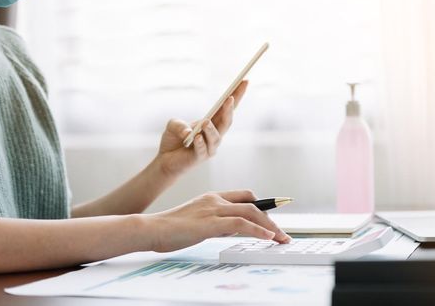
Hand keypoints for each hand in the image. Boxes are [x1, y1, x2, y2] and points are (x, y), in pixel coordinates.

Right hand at [144, 189, 290, 251]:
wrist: (151, 229)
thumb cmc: (171, 229)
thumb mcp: (198, 223)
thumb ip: (216, 223)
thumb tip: (234, 230)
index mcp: (212, 197)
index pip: (244, 196)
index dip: (262, 204)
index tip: (275, 215)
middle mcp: (215, 200)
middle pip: (253, 204)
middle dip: (271, 219)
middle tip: (282, 234)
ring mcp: (213, 210)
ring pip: (251, 212)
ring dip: (270, 226)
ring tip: (281, 238)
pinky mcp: (211, 223)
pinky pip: (242, 224)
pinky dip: (258, 230)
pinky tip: (268, 237)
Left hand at [156, 80, 248, 176]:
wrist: (166, 160)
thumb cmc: (173, 140)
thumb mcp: (173, 125)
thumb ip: (179, 124)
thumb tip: (188, 132)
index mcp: (212, 122)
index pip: (227, 107)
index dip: (237, 95)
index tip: (244, 81)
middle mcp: (214, 134)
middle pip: (227, 121)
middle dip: (230, 109)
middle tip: (230, 98)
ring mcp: (209, 147)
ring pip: (216, 137)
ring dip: (211, 129)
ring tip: (205, 122)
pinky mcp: (200, 157)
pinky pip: (202, 150)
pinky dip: (200, 143)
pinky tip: (196, 137)